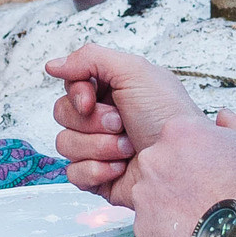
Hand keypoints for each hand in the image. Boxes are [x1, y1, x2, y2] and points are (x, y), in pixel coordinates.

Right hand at [47, 46, 235, 236]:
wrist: (183, 164)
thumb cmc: (169, 116)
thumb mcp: (135, 71)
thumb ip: (90, 58)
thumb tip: (53, 65)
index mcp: (112, 92)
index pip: (70, 88)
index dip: (76, 94)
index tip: (91, 99)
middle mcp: (104, 119)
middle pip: (61, 115)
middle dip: (92, 122)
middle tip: (121, 124)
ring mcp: (99, 150)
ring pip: (64, 145)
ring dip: (99, 146)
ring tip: (129, 148)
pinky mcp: (98, 179)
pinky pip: (73, 174)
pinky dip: (97, 171)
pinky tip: (121, 169)